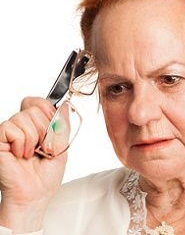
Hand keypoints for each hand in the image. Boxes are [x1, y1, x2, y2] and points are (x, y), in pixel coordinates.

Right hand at [0, 97, 66, 232]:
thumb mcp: (62, 146)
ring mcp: (9, 134)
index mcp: (36, 127)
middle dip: (44, 128)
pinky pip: (10, 128)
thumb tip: (64, 106)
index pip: (36, 102)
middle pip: (32, 107)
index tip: (53, 121)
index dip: (46, 108)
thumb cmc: (46, 176)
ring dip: (34, 138)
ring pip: (23, 117)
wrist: (35, 195)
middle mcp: (21, 127)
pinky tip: (20, 154)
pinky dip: (21, 142)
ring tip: (31, 153)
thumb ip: (62, 125)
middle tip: (43, 146)